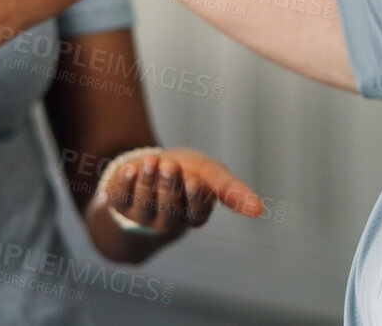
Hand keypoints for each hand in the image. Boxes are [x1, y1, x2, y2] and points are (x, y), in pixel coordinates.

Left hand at [98, 147, 263, 235]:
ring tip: (151, 161)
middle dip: (169, 186)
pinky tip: (130, 169)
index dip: (194, 198)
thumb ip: (232, 190)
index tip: (194, 179)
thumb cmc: (189, 173)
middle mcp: (168, 220)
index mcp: (193, 215)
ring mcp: (142, 214)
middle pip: (169, 209)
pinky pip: (119, 198)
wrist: (154, 166)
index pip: (196, 214)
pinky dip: (125, 183)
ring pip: (144, 204)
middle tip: (170, 165)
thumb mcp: (212, 175)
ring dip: (147, 182)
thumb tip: (261, 210)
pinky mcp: (119, 204)